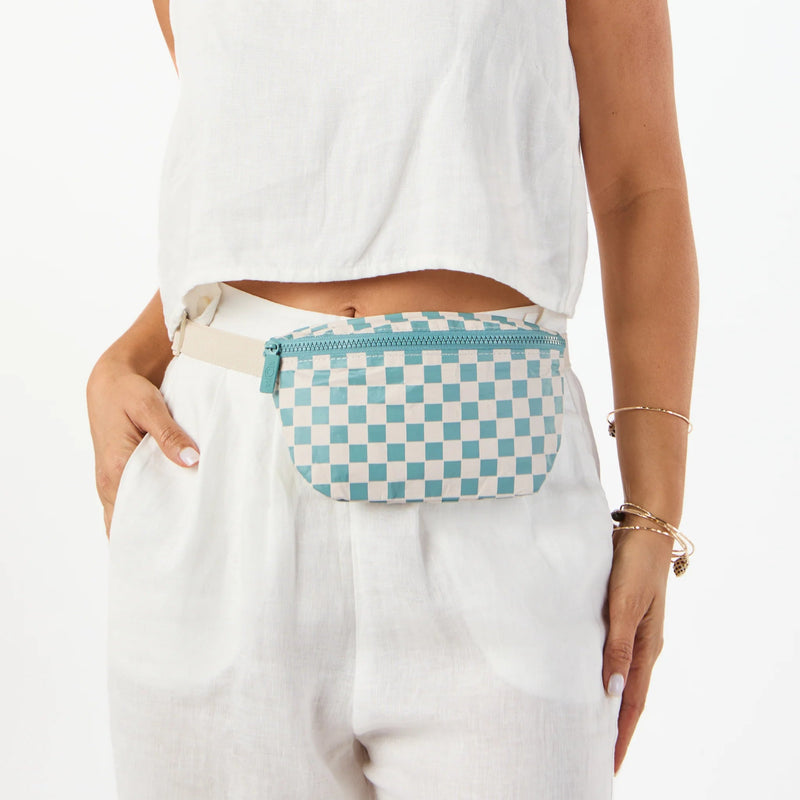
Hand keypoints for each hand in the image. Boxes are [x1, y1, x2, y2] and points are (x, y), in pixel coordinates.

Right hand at [86, 355, 199, 538]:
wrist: (110, 381)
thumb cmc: (128, 392)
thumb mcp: (150, 406)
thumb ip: (169, 435)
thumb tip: (191, 460)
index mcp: (116, 469)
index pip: (133, 516)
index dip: (156, 531)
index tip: (181, 540)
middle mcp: (109, 481)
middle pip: (131, 523)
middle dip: (156, 534)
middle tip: (190, 541)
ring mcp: (111, 482)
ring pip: (130, 516)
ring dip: (152, 524)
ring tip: (184, 533)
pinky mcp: (119, 477)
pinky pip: (130, 503)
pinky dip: (147, 512)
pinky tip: (171, 515)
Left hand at [602, 520, 673, 774]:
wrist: (642, 528)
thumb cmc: (635, 566)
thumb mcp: (626, 606)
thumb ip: (619, 646)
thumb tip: (611, 690)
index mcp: (646, 647)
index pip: (632, 702)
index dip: (621, 734)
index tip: (609, 763)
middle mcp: (640, 644)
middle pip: (626, 695)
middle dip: (613, 726)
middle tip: (594, 753)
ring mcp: (631, 629)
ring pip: (617, 674)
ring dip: (605, 701)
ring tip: (586, 723)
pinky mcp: (618, 614)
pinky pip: (608, 652)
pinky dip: (599, 671)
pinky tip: (583, 675)